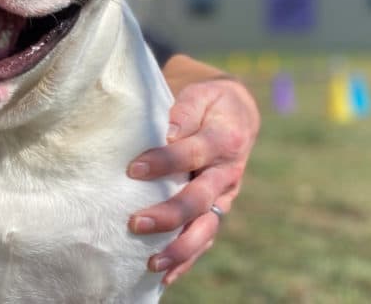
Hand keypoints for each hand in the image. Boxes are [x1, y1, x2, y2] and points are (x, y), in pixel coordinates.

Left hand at [127, 75, 259, 284]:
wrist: (236, 113)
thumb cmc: (207, 102)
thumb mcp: (199, 95)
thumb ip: (183, 112)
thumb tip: (166, 132)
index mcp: (225, 140)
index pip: (194, 153)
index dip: (165, 161)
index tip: (134, 168)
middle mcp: (228, 173)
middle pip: (200, 199)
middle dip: (169, 214)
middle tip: (135, 223)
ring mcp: (223, 196)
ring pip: (206, 228)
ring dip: (180, 248)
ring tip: (152, 263)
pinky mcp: (216, 211)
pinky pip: (203, 239)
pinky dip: (186, 260)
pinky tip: (164, 276)